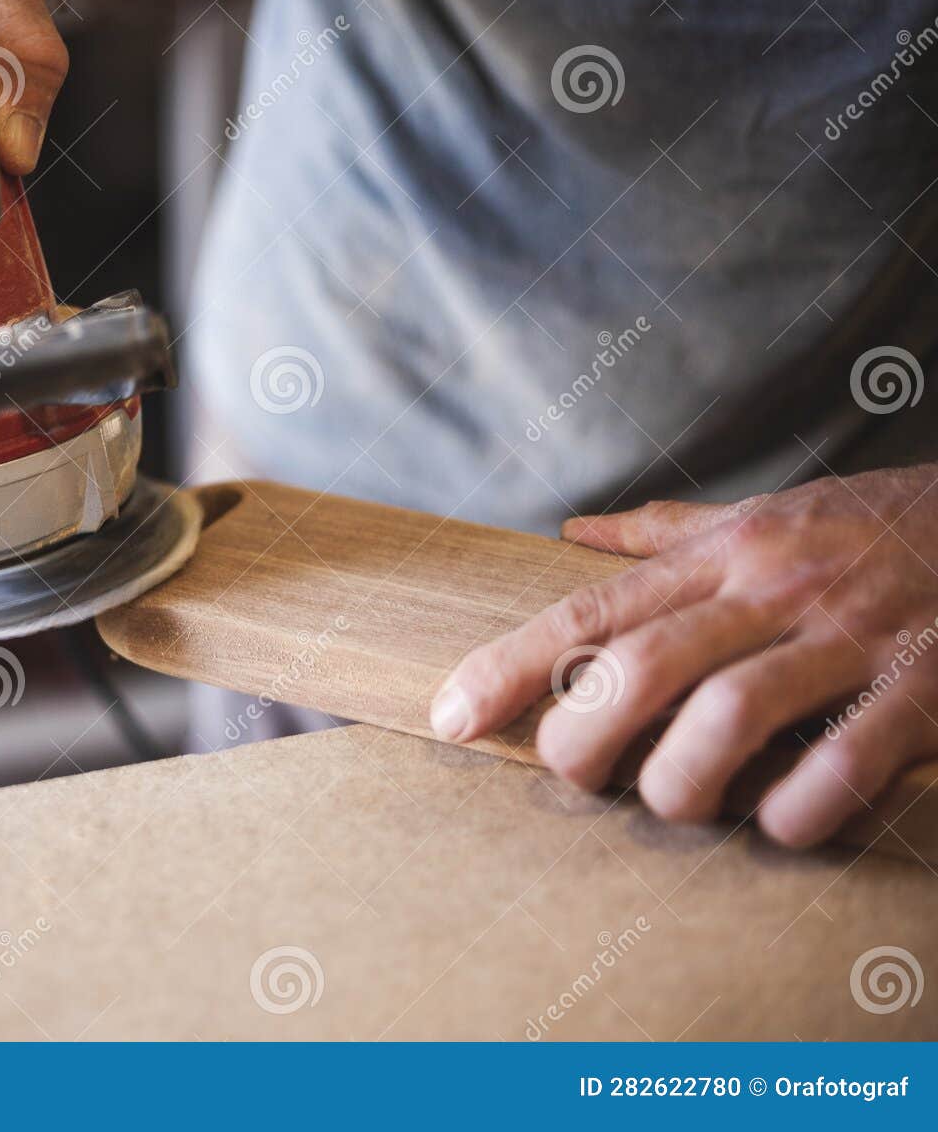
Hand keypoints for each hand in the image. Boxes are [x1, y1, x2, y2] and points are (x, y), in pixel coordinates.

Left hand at [430, 464, 937, 848]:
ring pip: (733, 711)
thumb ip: (664, 531)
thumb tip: (570, 532)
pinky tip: (781, 827)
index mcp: (725, 553)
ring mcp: (852, 634)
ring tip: (672, 806)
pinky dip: (803, 803)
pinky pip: (851, 754)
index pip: (592, 611)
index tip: (450, 716)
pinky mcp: (927, 682)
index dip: (510, 667)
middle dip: (583, 736)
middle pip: (643, 666)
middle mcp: (773, 588)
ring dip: (682, 778)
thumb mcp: (763, 512)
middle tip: (569, 779)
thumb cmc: (872, 524)